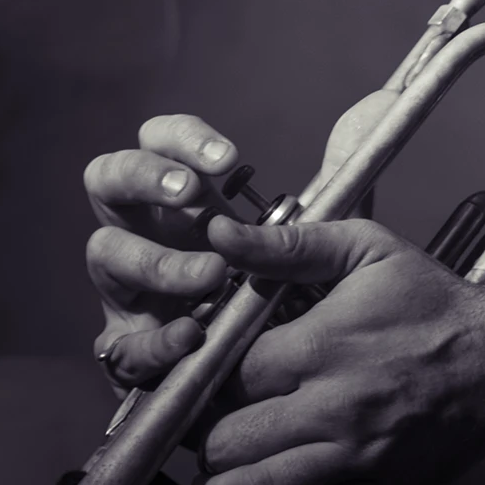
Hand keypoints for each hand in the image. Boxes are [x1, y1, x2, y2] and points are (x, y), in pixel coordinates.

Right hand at [85, 92, 397, 392]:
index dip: (181, 139)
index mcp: (187, 201)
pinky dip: (154, 340)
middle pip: (108, 178)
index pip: (159, 141)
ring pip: (106, 253)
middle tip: (191, 193)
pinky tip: (191, 334)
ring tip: (212, 273)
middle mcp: (147, 235)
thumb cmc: (302, 295)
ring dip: (156, 259)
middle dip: (143, 177)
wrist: (301, 380)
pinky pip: (121, 343)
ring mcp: (131, 292)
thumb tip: (378, 104)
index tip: (230, 159)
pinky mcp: (132, 354)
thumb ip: (341, 179)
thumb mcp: (328, 237)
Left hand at [195, 215, 484, 484]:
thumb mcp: (369, 250)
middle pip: (227, 439)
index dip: (204, 378)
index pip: (226, 375)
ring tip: (213, 477)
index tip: (206, 377)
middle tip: (210, 426)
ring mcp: (354, 455)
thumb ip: (290, 244)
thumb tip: (219, 231)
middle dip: (207, 435)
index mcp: (323, 344)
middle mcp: (333, 406)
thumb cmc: (436, 304)